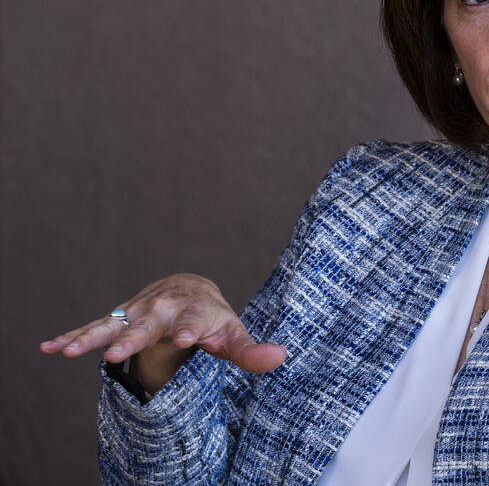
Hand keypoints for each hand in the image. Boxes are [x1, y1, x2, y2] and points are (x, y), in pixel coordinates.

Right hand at [40, 273, 286, 392]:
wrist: (190, 290)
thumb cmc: (214, 318)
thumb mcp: (233, 334)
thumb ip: (251, 350)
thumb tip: (281, 358)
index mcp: (195, 312)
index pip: (194, 322)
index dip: (192, 330)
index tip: (188, 339)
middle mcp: (163, 310)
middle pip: (147, 324)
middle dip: (131, 337)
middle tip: (114, 353)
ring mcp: (138, 313)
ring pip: (113, 325)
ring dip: (90, 337)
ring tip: (65, 352)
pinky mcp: (120, 319)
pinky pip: (93, 328)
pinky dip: (72, 336)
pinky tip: (48, 347)